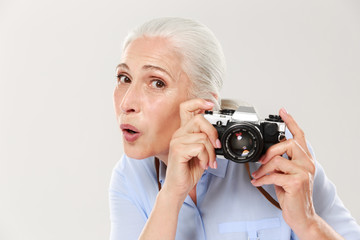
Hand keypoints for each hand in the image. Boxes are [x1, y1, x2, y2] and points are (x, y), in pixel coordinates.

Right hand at [162, 99, 220, 201]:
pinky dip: (205, 157)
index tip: (210, 103)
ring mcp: (176, 141)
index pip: (186, 108)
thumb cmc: (188, 170)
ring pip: (202, 137)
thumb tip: (216, 134)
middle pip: (199, 120)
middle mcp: (178, 134)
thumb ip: (205, 140)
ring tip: (207, 161)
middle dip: (212, 133)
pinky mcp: (177, 150)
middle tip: (215, 146)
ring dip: (210, 152)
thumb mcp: (201, 152)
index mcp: (184, 132)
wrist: (179, 187)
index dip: (198, 102)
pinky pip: (199, 147)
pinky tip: (201, 164)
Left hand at [251, 108, 316, 233]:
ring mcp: (304, 172)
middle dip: (270, 151)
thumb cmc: (292, 195)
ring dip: (263, 169)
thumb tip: (265, 155)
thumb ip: (281, 163)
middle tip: (261, 161)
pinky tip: (257, 183)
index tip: (282, 111)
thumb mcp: (287, 175)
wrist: (301, 216)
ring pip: (277, 160)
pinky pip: (273, 175)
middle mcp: (308, 163)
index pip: (300, 136)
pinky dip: (262, 179)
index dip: (291, 122)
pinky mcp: (297, 182)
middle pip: (287, 144)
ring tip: (257, 176)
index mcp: (305, 159)